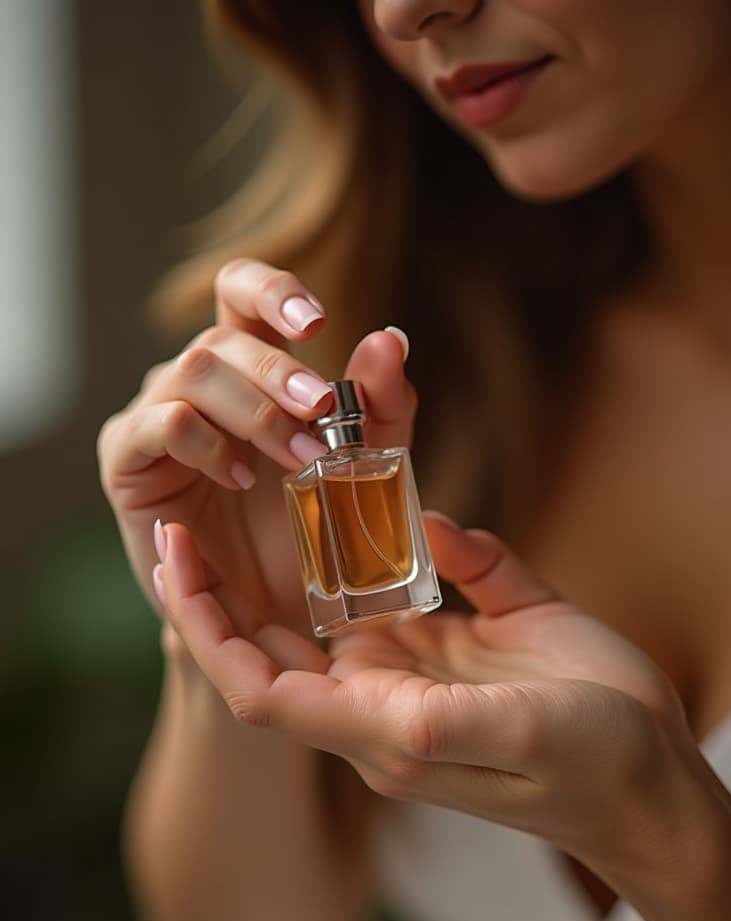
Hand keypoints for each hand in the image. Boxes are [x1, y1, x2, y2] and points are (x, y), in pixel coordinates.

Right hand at [98, 258, 414, 633]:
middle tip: (321, 408)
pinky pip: (159, 424)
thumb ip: (378, 407)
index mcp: (248, 367)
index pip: (242, 294)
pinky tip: (239, 477)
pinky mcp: (126, 457)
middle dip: (278, 370)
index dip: (273, 292)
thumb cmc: (307, 527)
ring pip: (192, 371)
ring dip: (253, 411)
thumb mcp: (359, 467)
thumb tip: (389, 339)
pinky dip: (206, 444)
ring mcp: (155, 413)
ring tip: (298, 458)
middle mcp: (196, 380)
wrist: (268, 605)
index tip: (317, 324)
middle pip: (222, 336)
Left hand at [155, 511, 694, 869]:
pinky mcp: (460, 637)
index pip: (261, 687)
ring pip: (340, 602)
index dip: (208, 630)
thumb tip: (399, 626)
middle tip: (188, 520)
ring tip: (267, 483)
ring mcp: (421, 668)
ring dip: (300, 550)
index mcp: (384, 729)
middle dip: (223, 591)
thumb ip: (444, 706)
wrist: (653, 783)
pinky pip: (410, 578)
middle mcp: (386, 699)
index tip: (174, 564)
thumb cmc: (595, 767)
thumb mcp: (521, 737)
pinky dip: (384, 535)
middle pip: (280, 646)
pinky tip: (374, 493)